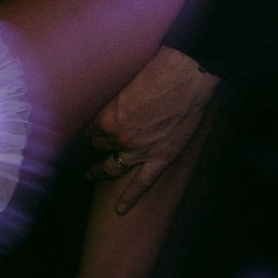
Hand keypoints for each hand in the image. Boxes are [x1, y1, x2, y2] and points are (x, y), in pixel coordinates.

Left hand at [85, 47, 220, 213]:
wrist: (189, 74)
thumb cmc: (157, 68)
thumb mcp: (123, 80)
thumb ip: (112, 97)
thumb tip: (105, 102)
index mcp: (106, 116)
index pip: (89, 129)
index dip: (91, 127)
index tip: (89, 126)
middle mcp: (118, 137)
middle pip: (99, 146)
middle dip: (98, 143)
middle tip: (95, 144)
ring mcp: (139, 150)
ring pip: (112, 166)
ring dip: (100, 170)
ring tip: (91, 175)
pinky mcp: (161, 158)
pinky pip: (142, 184)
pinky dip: (130, 198)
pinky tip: (120, 210)